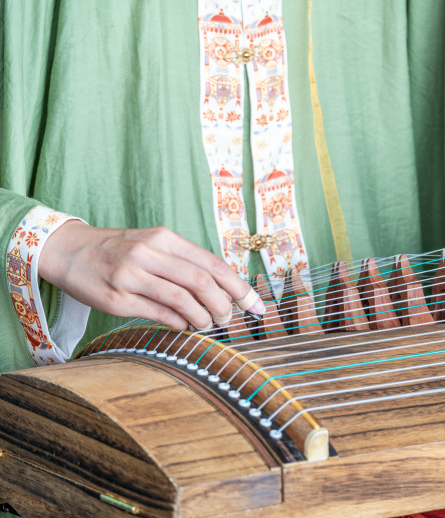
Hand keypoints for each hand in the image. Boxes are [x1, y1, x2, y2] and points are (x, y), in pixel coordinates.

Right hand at [39, 222, 265, 330]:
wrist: (67, 251)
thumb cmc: (120, 251)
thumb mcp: (154, 245)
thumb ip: (186, 262)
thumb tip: (225, 290)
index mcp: (164, 238)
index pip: (212, 263)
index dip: (239, 287)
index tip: (257, 306)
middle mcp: (148, 253)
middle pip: (201, 280)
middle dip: (224, 304)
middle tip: (229, 319)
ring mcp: (130, 276)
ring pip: (181, 299)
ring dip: (202, 317)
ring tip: (208, 324)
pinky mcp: (115, 298)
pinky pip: (157, 313)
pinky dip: (178, 322)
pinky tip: (184, 325)